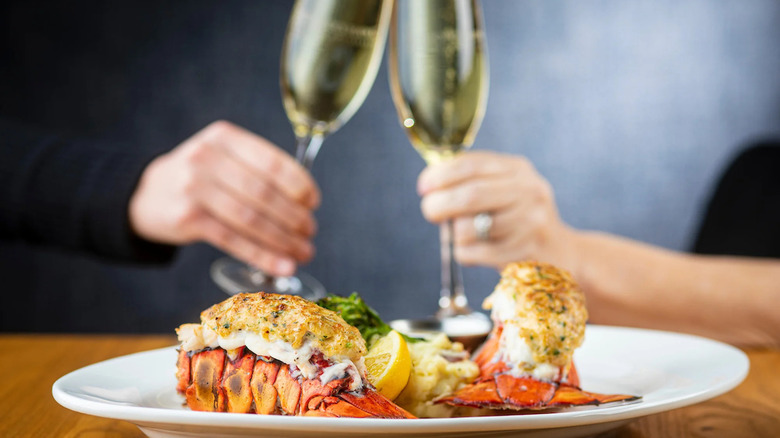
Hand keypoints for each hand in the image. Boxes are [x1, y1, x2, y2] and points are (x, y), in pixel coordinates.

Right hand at [129, 120, 319, 275]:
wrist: (145, 195)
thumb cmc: (198, 178)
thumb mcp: (222, 157)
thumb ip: (257, 170)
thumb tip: (306, 202)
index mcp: (224, 137)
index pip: (272, 161)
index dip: (299, 185)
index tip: (313, 203)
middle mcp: (207, 158)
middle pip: (264, 193)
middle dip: (294, 217)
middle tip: (310, 233)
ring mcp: (194, 187)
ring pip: (251, 219)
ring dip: (283, 240)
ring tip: (303, 252)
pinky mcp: (187, 217)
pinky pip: (233, 240)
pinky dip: (262, 256)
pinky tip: (282, 266)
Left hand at [417, 151, 573, 269]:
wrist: (561, 251)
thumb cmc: (517, 217)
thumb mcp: (502, 188)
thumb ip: (470, 180)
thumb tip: (428, 186)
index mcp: (518, 169)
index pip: (471, 164)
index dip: (440, 175)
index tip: (423, 187)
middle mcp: (529, 191)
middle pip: (471, 195)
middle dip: (439, 204)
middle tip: (429, 211)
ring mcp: (530, 223)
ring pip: (470, 228)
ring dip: (452, 233)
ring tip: (456, 234)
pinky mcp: (525, 253)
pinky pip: (476, 254)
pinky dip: (462, 252)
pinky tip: (470, 250)